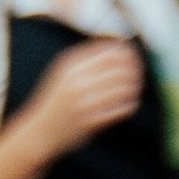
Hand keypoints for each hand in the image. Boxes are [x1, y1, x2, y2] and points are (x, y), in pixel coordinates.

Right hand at [29, 37, 142, 160]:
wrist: (40, 131)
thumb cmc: (56, 100)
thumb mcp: (64, 73)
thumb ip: (86, 60)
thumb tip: (117, 47)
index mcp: (71, 66)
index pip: (108, 52)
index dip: (126, 53)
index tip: (133, 57)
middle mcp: (78, 82)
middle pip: (119, 69)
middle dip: (134, 70)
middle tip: (138, 74)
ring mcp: (85, 102)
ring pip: (123, 89)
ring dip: (133, 87)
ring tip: (135, 88)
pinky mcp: (92, 121)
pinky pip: (120, 109)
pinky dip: (129, 104)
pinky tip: (129, 103)